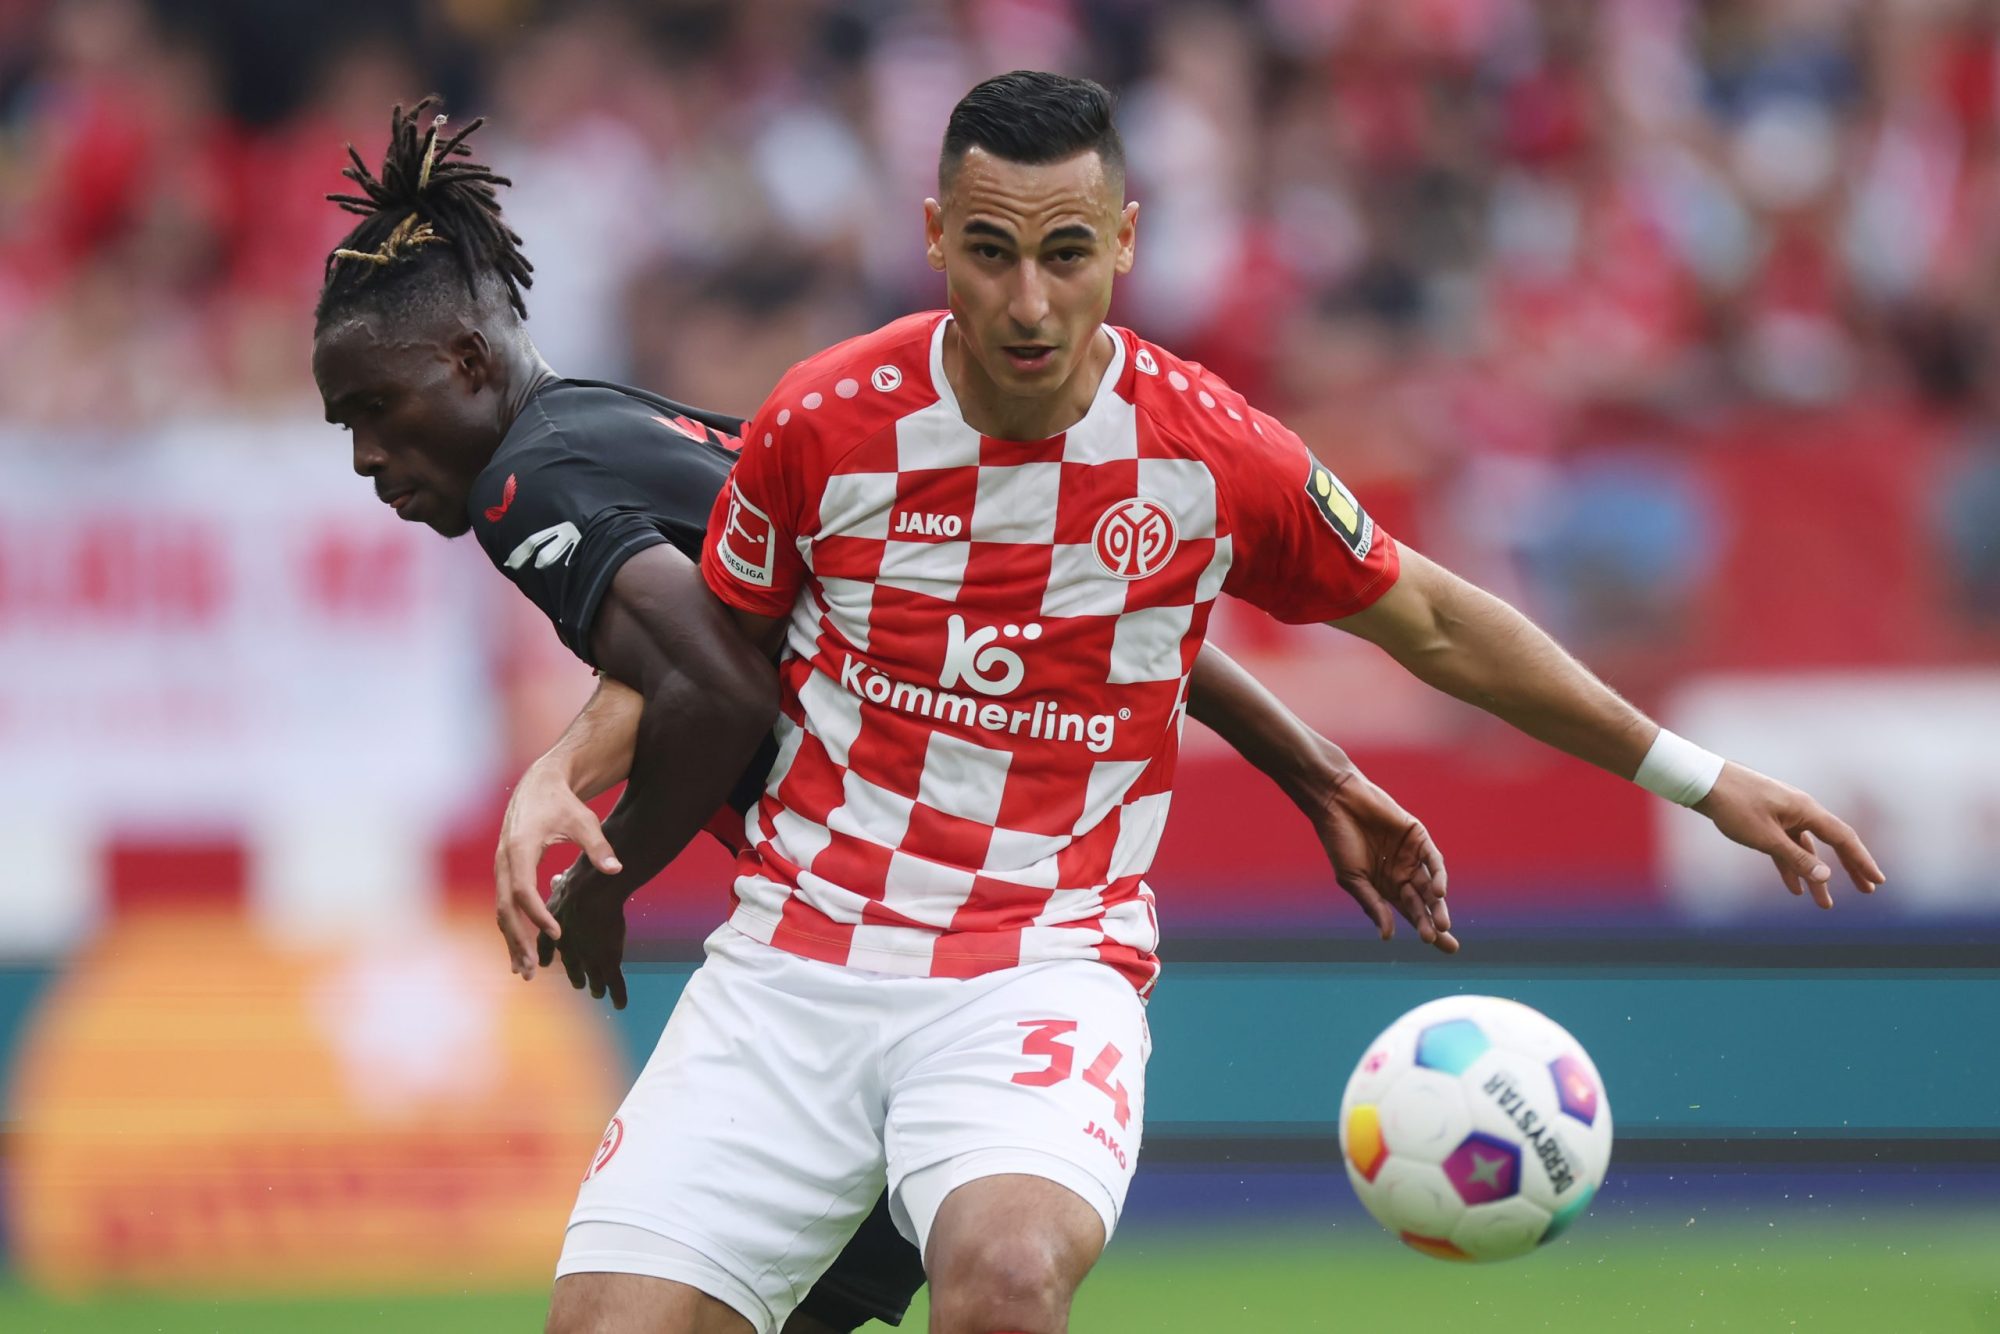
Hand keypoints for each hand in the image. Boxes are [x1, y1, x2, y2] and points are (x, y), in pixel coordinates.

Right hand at [495, 761, 622, 978]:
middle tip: (531, 970)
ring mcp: (501, 866)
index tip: (556, 934)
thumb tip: (616, 869)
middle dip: (517, 939)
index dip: (537, 915)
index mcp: (520, 848)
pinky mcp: (505, 870)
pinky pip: (504, 904)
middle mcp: (504, 860)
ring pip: (500, 910)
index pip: (522, 890)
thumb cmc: (563, 802)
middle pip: (504, 908)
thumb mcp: (584, 820)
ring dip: (511, 940)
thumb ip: (598, 847)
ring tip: (525, 971)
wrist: (540, 784)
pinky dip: (511, 928)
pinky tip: (520, 950)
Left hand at [538, 861, 630, 1009]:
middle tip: (578, 984)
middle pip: (571, 965)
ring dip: (596, 987)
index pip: (546, 945)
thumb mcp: (565, 881)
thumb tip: (558, 878)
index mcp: (554, 927)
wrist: (590, 891)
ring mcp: (588, 955)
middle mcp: (568, 946)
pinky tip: (619, 1005)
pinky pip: (614, 982)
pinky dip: (617, 995)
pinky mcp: (607, 960)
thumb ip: (561, 885)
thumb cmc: (579, 880)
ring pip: (593, 977)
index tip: (545, 963)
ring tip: (598, 993)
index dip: (546, 955)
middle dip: (575, 975)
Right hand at [1304, 765, 1455, 952]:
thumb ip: (1373, 904)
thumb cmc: (1339, 841)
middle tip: (1445, 942)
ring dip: (1437, 905)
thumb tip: (1388, 936)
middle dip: (1435, 923)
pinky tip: (1438, 892)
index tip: (1437, 946)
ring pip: (1431, 885)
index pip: (1411, 913)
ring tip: (1441, 924)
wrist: (1338, 802)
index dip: (1426, 929)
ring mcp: (1412, 855)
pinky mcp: (1418, 836)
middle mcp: (1403, 874)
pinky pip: (1433, 859)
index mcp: (1387, 887)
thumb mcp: (1353, 879)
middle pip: (1425, 903)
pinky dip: (1438, 875)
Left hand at [1694, 762, 1883, 907]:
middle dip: (1849, 869)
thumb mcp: (1766, 838)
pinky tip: (1794, 888)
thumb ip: (1796, 858)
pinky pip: (1785, 847)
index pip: (1843, 839)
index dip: (1862, 861)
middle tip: (1867, 890)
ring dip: (1815, 876)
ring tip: (1825, 904)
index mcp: (1806, 810)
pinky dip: (1790, 867)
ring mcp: (1783, 815)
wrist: (1703, 782)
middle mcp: (1800, 811)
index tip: (1877, 881)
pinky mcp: (1766, 820)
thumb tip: (1826, 876)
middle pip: (1832, 844)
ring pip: (1806, 850)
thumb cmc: (1734, 806)